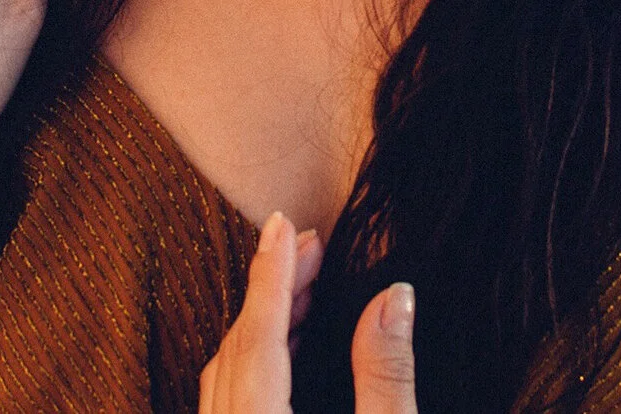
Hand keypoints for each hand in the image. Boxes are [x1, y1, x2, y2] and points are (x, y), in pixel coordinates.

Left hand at [198, 211, 417, 413]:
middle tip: (310, 246)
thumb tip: (394, 298)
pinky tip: (286, 345)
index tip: (281, 224)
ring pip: (226, 371)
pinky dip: (252, 357)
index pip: (259, 337)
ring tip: (303, 284)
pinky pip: (227, 396)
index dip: (271, 274)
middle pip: (238, 347)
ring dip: (261, 321)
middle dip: (270, 287)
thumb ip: (387, 376)